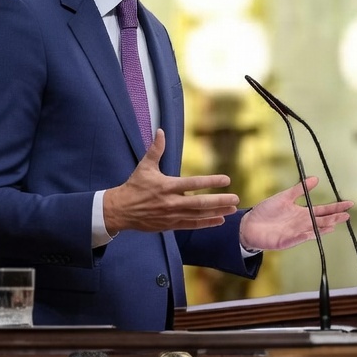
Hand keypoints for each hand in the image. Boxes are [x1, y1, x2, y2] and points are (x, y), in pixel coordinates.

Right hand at [103, 130, 239, 234]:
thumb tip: (161, 131)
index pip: (193, 183)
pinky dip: (206, 223)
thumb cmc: (134, 186)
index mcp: (167, 186)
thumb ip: (156, 149)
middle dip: (220, 201)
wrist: (121, 210)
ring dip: (217, 213)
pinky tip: (219, 220)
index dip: (211, 181)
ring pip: (199, 215)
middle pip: (200, 202)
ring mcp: (172, 215)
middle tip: (236, 198)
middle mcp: (171, 202)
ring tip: (232, 210)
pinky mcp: (171, 225)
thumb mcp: (144, 166)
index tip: (226, 179)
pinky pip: (192, 225)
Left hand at [239, 176, 351, 251]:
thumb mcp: (284, 197)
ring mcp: (296, 233)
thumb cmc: (266, 211)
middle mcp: (302, 224)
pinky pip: (298, 238)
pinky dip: (305, 236)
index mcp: (303, 213)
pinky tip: (314, 233)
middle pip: (322, 220)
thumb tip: (316, 178)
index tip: (349, 204)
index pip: (323, 210)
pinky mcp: (286, 241)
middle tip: (348, 215)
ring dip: (324, 226)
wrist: (249, 224)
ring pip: (314, 230)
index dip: (336, 207)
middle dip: (334, 217)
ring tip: (335, 223)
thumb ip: (299, 189)